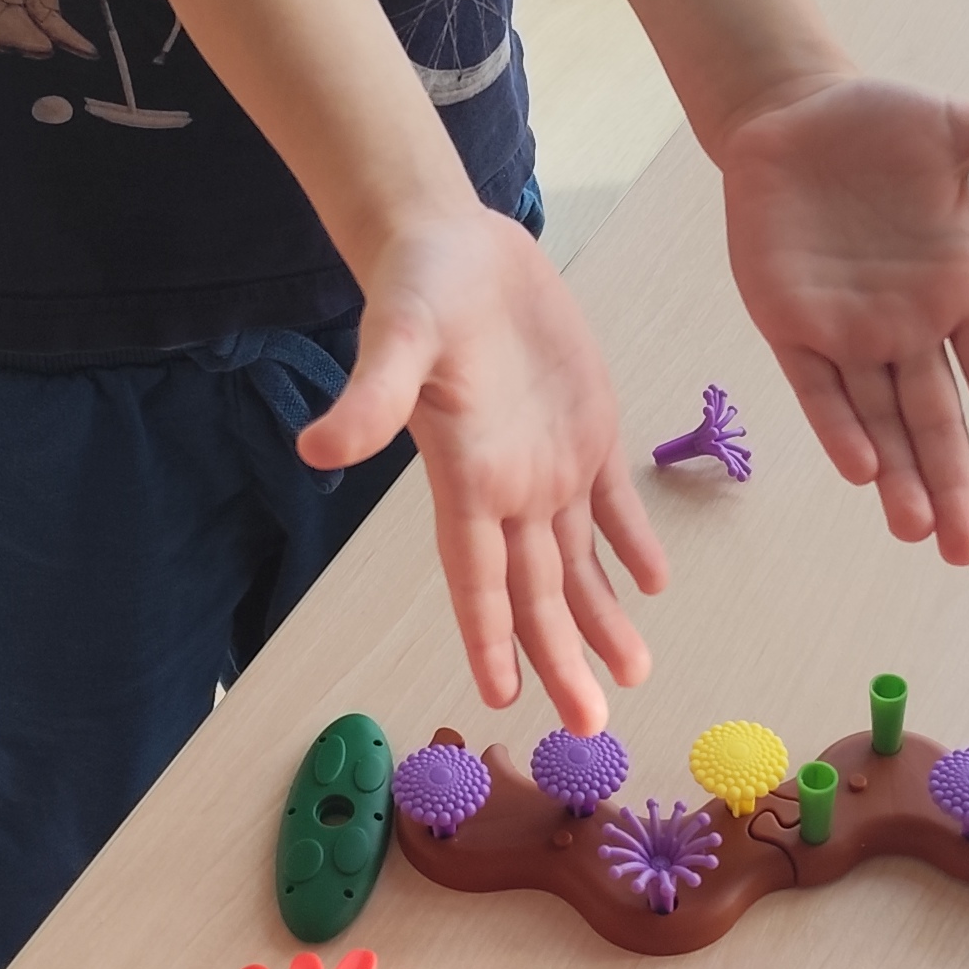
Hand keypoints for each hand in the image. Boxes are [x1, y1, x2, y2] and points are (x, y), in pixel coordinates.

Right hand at [298, 203, 666, 725]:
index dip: (490, 636)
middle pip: (536, 590)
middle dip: (561, 657)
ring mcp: (548, 461)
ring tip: (633, 674)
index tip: (505, 698)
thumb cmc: (417, 287)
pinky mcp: (585, 425)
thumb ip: (369, 399)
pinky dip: (631, 543)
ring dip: (601, 618)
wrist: (452, 240)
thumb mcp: (397, 336)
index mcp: (465, 475)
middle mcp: (507, 485)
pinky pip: (611, 501)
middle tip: (590, 728)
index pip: (477, 577)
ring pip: (578, 560)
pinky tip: (651, 583)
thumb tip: (317, 450)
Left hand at [718, 73, 968, 559]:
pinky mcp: (790, 324)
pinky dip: (838, 428)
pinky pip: (817, 388)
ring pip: (880, 422)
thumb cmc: (879, 125)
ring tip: (919, 530)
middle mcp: (908, 325)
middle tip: (968, 552)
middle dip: (953, 485)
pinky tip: (860, 469)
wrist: (790, 112)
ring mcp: (848, 332)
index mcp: (958, 288)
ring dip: (898, 478)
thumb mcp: (960, 130)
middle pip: (937, 421)